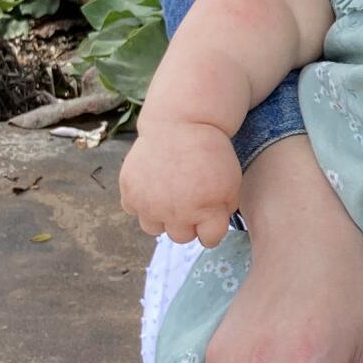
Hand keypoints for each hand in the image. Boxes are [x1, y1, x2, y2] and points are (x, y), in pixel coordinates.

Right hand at [119, 119, 242, 247]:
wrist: (181, 122)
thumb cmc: (210, 152)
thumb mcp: (231, 182)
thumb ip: (223, 210)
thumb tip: (210, 230)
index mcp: (207, 210)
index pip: (210, 239)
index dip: (212, 227)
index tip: (210, 214)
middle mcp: (177, 213)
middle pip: (181, 237)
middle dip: (187, 222)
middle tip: (188, 199)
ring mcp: (150, 204)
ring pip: (154, 228)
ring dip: (161, 216)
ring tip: (167, 196)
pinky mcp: (130, 191)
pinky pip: (133, 208)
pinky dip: (140, 200)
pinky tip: (151, 185)